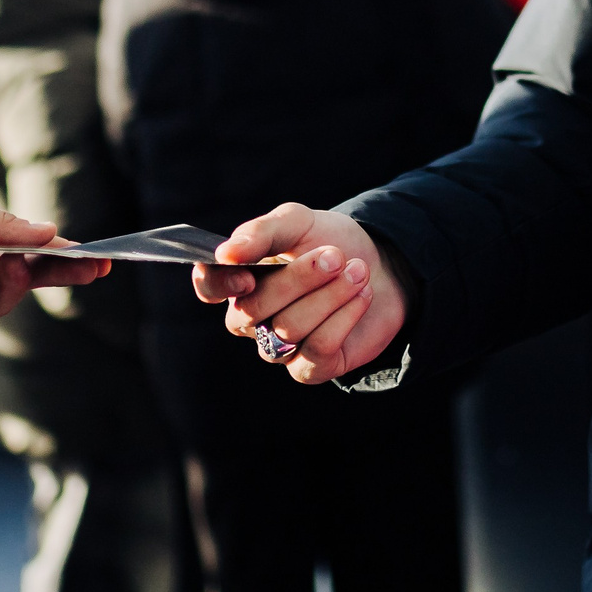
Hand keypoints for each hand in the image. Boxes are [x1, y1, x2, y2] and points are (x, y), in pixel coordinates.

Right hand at [193, 202, 403, 384]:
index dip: (220, 285)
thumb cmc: (328, 242)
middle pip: (254, 309)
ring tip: (358, 271)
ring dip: (330, 296)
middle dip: (300, 279)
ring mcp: (278, 347)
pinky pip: (317, 351)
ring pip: (288, 331)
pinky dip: (344, 318)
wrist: (381, 266)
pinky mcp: (310, 368)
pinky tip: (362, 295)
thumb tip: (225, 254)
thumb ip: (260, 233)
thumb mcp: (297, 222)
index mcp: (240, 278)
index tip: (248, 276)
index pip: (209, 287)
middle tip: (335, 256)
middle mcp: (252, 319)